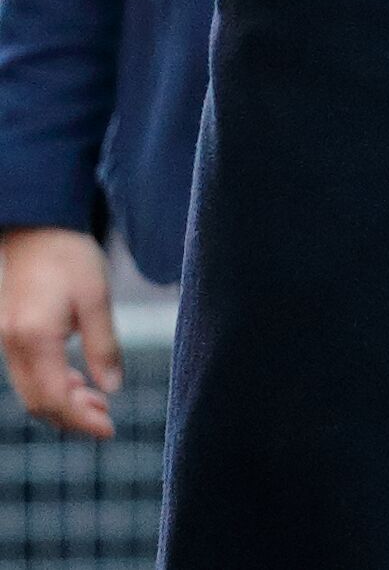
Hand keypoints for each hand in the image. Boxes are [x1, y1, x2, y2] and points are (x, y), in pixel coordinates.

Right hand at [0, 228, 120, 437]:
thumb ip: (103, 345)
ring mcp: (6, 340)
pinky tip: (77, 380)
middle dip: (71, 417)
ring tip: (97, 402)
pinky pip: (26, 373)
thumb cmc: (69, 255)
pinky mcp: (9, 333)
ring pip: (30, 390)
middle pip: (37, 402)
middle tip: (106, 419)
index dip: (80, 420)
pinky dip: (51, 384)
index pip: (54, 398)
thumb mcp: (97, 296)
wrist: (37, 224)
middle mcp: (12, 345)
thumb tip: (112, 388)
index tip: (108, 430)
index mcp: (34, 338)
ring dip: (62, 402)